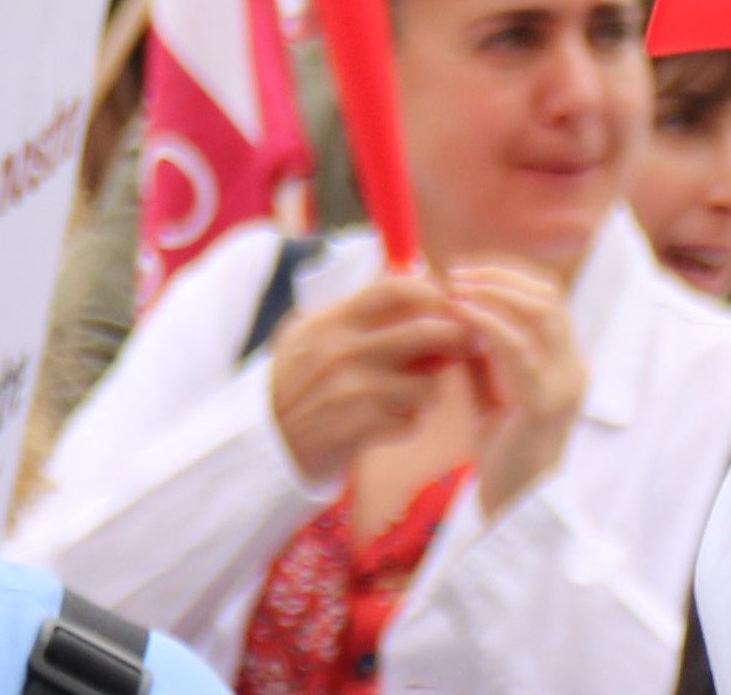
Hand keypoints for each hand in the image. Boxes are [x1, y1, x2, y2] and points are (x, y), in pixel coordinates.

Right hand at [263, 270, 469, 484]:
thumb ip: (365, 317)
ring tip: (409, 397)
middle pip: (423, 332)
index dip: (433, 292)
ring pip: (425, 384)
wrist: (260, 448)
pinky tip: (390, 424)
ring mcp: (349, 391)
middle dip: (455, 338)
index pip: (395, 288)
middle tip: (470, 344)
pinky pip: (410, 421)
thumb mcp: (317, 339)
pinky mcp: (355, 429)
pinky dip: (408, 424)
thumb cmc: (298, 388)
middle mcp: (340, 351)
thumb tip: (426, 283)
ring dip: (427, 392)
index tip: (450, 305)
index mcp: (331, 321)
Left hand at [442, 262, 589, 521]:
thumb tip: (458, 314)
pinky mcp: (544, 404)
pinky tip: (461, 315)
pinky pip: (519, 348)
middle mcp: (575, 368)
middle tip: (455, 272)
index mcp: (567, 363)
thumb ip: (483, 357)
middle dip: (500, 276)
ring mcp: (565, 384)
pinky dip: (489, 322)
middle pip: (548, 297)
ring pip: (540, 313)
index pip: (548, 298)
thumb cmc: (503, 455)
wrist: (515, 511)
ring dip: (494, 291)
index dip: (508, 277)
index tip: (466, 271)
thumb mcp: (492, 395)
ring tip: (455, 287)